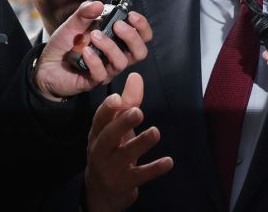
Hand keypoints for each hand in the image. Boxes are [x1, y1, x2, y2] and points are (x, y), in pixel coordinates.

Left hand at [34, 1, 152, 100]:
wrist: (45, 65)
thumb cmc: (65, 44)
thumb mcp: (73, 24)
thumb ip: (85, 13)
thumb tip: (99, 4)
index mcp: (118, 41)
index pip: (142, 37)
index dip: (142, 27)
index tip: (131, 15)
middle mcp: (117, 56)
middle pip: (140, 52)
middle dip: (132, 37)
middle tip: (117, 25)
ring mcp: (106, 70)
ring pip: (121, 62)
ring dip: (110, 46)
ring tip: (94, 36)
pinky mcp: (93, 81)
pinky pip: (101, 73)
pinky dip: (94, 61)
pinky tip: (84, 52)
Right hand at [85, 73, 172, 211]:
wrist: (102, 192)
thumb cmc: (112, 150)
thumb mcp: (117, 127)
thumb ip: (129, 102)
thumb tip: (136, 75)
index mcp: (98, 134)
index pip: (99, 120)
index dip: (107, 109)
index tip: (117, 98)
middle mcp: (100, 151)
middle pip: (108, 137)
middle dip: (122, 124)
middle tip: (137, 112)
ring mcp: (111, 169)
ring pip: (124, 156)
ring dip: (140, 143)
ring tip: (155, 132)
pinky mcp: (124, 183)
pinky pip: (140, 175)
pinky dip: (154, 169)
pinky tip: (169, 161)